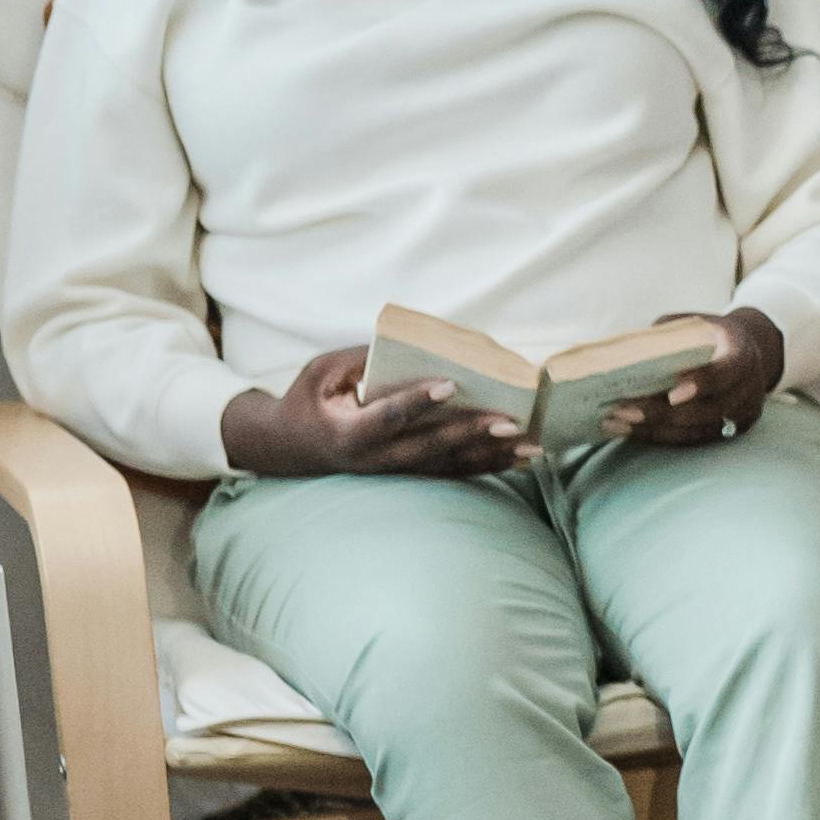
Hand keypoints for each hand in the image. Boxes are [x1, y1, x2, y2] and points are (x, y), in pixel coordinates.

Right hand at [218, 345, 523, 480]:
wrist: (289, 448)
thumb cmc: (308, 400)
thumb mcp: (322, 371)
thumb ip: (362, 359)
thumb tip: (411, 343)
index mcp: (348, 431)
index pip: (389, 415)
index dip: (419, 401)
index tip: (451, 384)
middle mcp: (375, 459)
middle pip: (429, 447)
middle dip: (472, 434)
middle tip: (511, 422)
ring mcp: (394, 472)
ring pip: (448, 466)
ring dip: (492, 456)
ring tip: (531, 447)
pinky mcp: (408, 475)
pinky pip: (452, 473)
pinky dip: (488, 466)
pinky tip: (520, 461)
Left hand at [607, 306, 785, 454]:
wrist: (750, 350)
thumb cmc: (711, 334)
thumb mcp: (693, 324)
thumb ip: (667, 337)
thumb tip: (622, 355)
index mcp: (742, 353)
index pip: (726, 372)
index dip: (701, 384)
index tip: (671, 394)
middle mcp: (748, 387)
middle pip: (708, 410)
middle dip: (663, 414)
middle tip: (623, 411)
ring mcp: (744, 413)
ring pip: (699, 430)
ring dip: (656, 430)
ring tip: (617, 423)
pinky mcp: (733, 431)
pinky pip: (696, 439)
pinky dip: (664, 436)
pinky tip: (634, 431)